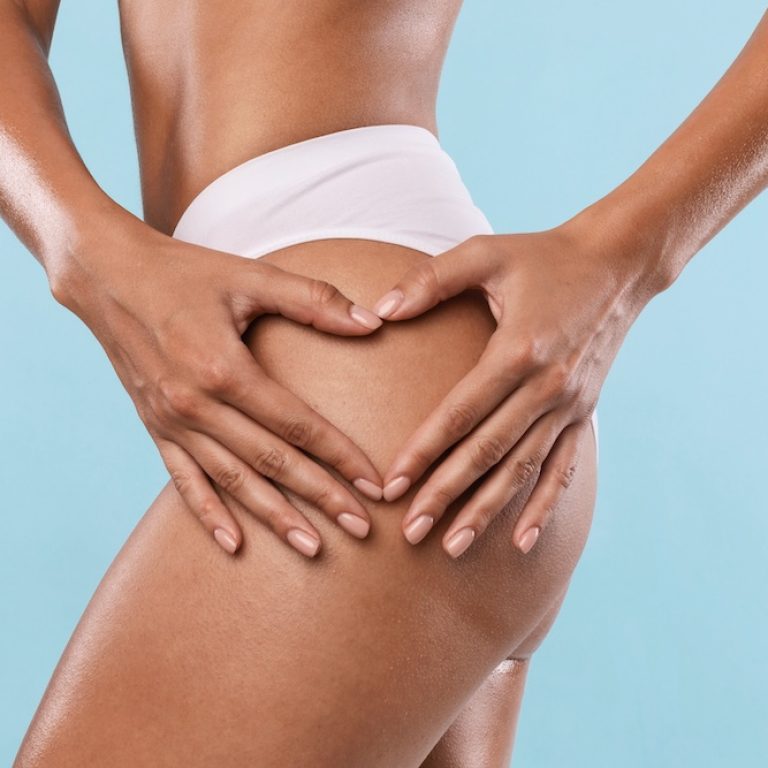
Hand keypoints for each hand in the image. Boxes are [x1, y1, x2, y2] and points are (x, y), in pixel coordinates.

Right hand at [54, 218, 384, 556]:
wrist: (106, 274)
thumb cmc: (184, 271)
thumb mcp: (250, 275)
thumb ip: (314, 300)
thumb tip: (373, 323)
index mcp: (224, 368)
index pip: (297, 424)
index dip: (341, 456)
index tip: (375, 485)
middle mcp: (196, 404)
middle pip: (271, 461)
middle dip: (321, 496)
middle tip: (361, 528)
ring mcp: (172, 422)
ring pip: (232, 481)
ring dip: (275, 517)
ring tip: (312, 547)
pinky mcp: (154, 427)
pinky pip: (184, 480)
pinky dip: (209, 513)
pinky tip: (234, 544)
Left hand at [369, 221, 657, 557]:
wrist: (616, 263)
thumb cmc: (543, 255)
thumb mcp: (484, 253)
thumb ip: (430, 280)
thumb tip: (379, 310)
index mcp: (517, 349)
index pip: (459, 413)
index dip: (422, 451)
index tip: (391, 485)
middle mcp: (546, 385)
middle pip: (486, 452)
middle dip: (444, 494)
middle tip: (410, 531)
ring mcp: (569, 404)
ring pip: (521, 469)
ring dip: (486, 510)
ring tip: (453, 546)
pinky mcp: (583, 412)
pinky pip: (561, 468)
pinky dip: (543, 506)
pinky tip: (523, 541)